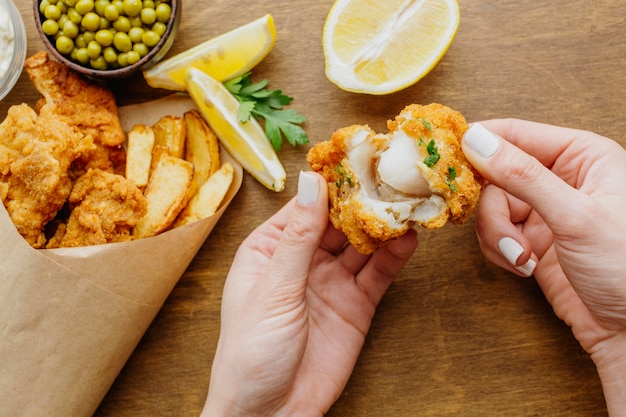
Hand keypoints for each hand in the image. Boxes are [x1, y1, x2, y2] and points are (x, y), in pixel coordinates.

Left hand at [202, 171, 417, 416]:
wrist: (270, 413)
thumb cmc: (250, 351)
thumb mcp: (273, 288)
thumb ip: (298, 236)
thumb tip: (312, 181)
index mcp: (269, 250)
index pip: (304, 206)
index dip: (330, 183)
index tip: (357, 157)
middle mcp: (301, 261)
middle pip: (338, 221)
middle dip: (363, 200)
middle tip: (392, 174)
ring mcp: (330, 283)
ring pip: (362, 245)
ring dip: (383, 224)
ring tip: (408, 200)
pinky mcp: (354, 306)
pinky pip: (377, 274)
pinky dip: (393, 257)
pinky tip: (408, 239)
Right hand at [461, 120, 625, 415]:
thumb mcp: (575, 216)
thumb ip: (523, 176)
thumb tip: (476, 141)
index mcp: (581, 155)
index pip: (514, 134)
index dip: (479, 146)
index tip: (447, 160)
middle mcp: (559, 177)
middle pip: (495, 176)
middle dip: (495, 213)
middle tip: (510, 237)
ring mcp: (544, 209)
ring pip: (490, 208)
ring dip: (498, 237)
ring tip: (523, 259)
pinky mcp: (531, 239)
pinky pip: (495, 234)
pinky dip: (501, 252)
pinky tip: (525, 266)